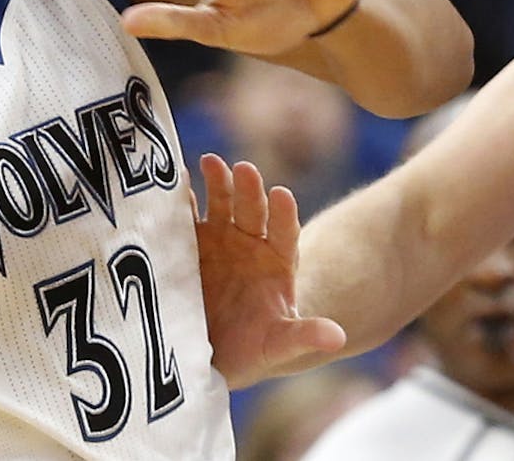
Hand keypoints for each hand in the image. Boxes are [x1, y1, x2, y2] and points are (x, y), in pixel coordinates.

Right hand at [192, 155, 345, 387]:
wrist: (211, 351)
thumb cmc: (251, 348)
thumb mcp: (276, 347)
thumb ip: (302, 337)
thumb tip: (338, 337)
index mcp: (278, 261)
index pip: (286, 232)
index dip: (284, 215)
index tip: (282, 195)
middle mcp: (250, 243)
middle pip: (254, 211)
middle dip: (251, 191)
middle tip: (245, 169)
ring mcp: (220, 238)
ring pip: (222, 204)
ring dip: (218, 183)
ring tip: (211, 162)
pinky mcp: (190, 242)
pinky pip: (187, 216)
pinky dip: (182, 199)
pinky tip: (175, 184)